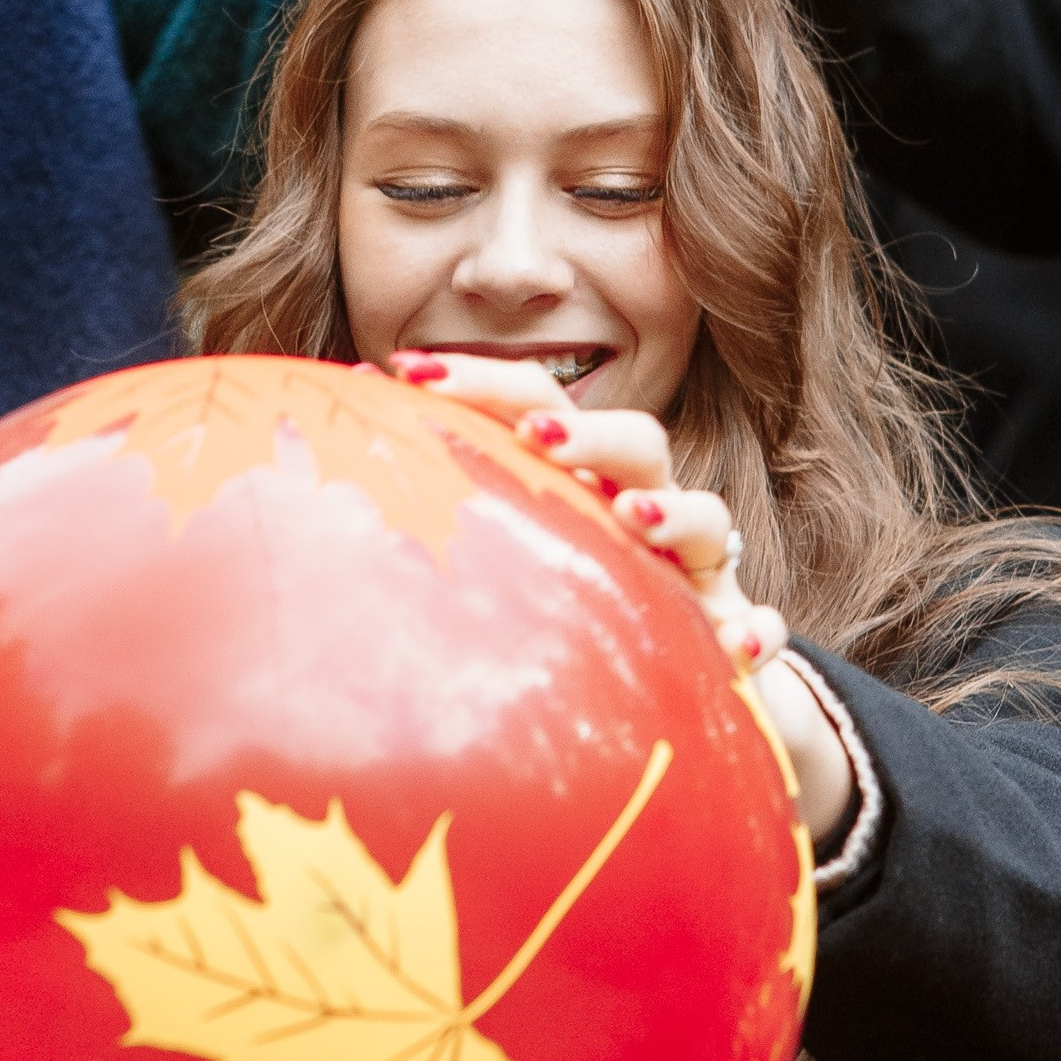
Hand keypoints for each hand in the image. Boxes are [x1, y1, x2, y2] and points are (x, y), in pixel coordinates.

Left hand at [390, 351, 856, 848]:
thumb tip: (302, 470)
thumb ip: (427, 514)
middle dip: (590, 432)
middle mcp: (643, 514)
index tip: (407, 370)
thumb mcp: (499, 557)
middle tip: (535, 434)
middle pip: (639, 442)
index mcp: (581, 480)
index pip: (535, 404)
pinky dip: (758, 633)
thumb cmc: (563, 610)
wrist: (673, 690)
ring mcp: (696, 576)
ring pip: (708, 523)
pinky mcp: (732, 643)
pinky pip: (758, 631)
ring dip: (675, 512)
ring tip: (631, 517)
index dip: (480, 381)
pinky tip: (739, 648)